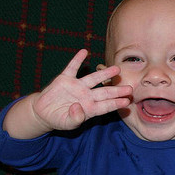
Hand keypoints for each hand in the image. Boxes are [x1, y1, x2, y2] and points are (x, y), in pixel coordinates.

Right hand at [10, 49, 131, 137]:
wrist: (44, 112)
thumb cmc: (59, 119)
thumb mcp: (66, 123)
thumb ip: (74, 118)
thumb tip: (79, 108)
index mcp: (89, 108)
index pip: (105, 106)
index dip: (116, 103)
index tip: (127, 101)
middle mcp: (87, 96)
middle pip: (104, 92)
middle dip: (117, 90)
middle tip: (130, 88)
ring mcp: (77, 86)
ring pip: (93, 78)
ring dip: (104, 73)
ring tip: (116, 68)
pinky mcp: (65, 79)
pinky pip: (72, 68)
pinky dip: (77, 60)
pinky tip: (84, 51)